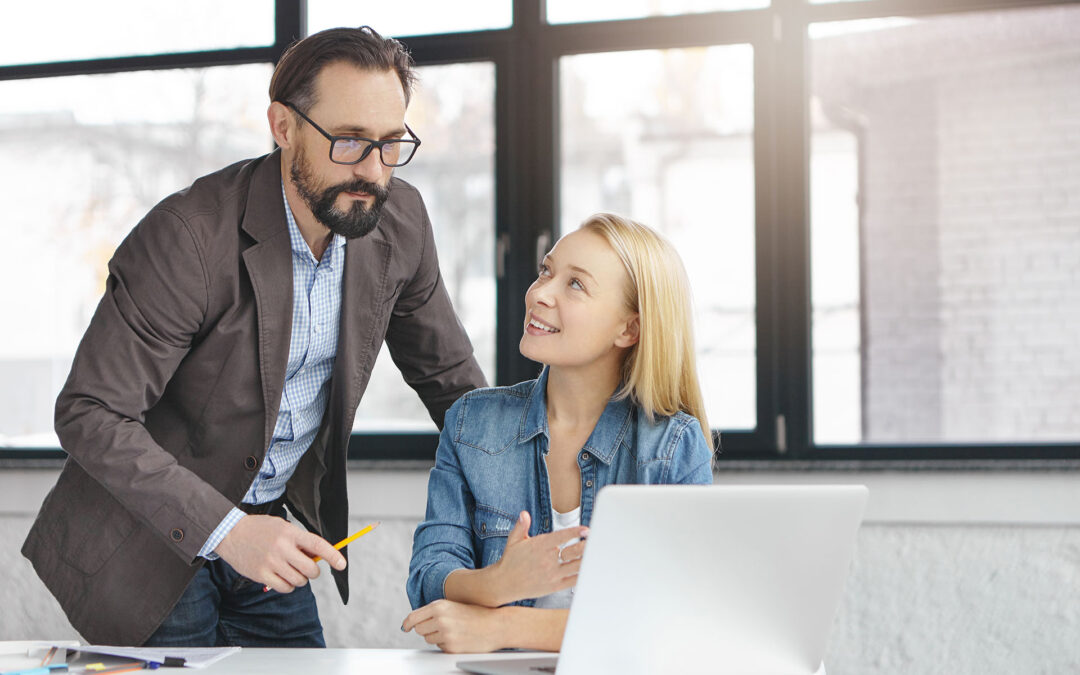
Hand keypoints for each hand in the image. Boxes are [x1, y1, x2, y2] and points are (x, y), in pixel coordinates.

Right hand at [214, 514, 346, 592]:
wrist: (230, 534)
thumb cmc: (260, 529)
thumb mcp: (282, 527)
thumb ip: (300, 540)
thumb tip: (318, 556)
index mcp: (290, 533)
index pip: (317, 545)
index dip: (332, 556)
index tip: (342, 564)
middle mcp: (282, 548)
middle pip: (310, 569)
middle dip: (313, 572)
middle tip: (306, 568)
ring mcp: (271, 563)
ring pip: (299, 581)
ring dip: (299, 579)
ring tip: (290, 570)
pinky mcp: (261, 575)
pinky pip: (284, 588)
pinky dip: (287, 586)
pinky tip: (282, 577)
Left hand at [401, 599, 505, 652]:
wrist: (497, 625)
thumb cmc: (476, 613)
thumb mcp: (453, 606)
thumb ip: (434, 611)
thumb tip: (412, 623)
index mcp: (439, 606)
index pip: (413, 617)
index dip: (408, 623)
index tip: (406, 626)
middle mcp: (440, 620)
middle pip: (419, 630)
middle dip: (427, 629)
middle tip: (440, 626)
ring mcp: (446, 635)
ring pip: (429, 639)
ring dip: (437, 637)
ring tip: (454, 630)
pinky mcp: (451, 648)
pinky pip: (440, 647)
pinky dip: (446, 644)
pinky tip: (459, 637)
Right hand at [490, 511, 587, 604]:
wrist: (503, 583)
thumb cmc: (510, 560)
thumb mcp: (513, 540)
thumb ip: (521, 526)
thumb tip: (524, 513)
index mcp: (539, 546)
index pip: (561, 537)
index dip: (575, 532)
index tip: (586, 529)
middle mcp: (547, 560)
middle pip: (572, 552)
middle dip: (586, 546)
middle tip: (596, 541)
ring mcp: (552, 574)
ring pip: (576, 567)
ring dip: (587, 560)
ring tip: (598, 554)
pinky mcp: (553, 586)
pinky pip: (572, 581)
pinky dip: (582, 575)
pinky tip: (590, 570)